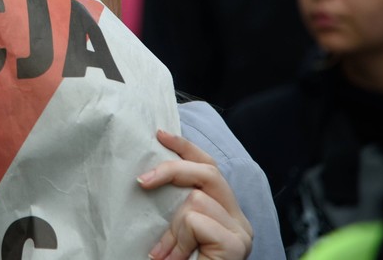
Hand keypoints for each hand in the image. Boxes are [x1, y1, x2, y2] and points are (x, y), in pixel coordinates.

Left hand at [138, 130, 252, 259]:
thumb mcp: (174, 234)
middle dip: (172, 170)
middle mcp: (239, 219)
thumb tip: (147, 180)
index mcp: (226, 213)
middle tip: (141, 182)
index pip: (209, 166)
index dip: (186, 148)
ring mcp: (241, 232)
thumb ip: (173, 211)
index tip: (159, 134)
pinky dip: (179, 239)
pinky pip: (197, 222)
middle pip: (208, 171)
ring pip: (196, 200)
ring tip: (164, 255)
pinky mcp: (236, 244)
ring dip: (172, 227)